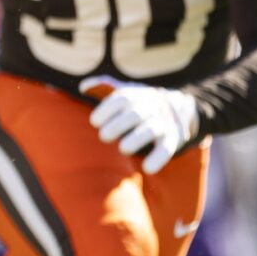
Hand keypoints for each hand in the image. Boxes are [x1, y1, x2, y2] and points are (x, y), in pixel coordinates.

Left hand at [80, 75, 198, 174]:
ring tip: (122, 149)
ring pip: (151, 130)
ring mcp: (162, 122)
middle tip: (103, 136)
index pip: (121, 98)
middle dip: (119, 125)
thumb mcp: (122, 90)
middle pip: (136, 114)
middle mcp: (150, 106)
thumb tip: (82, 87)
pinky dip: (158, 158)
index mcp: (135, 95)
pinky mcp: (172, 138)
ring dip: (137, 139)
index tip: (94, 122)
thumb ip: (102, 86)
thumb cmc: (136, 101)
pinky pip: (167, 148)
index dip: (107, 109)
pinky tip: (147, 169)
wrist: (174, 105)